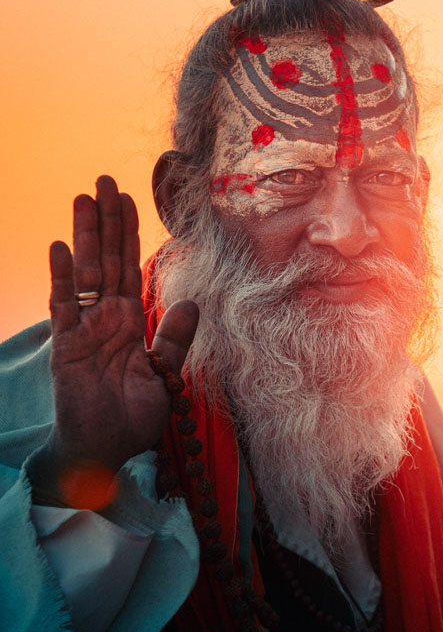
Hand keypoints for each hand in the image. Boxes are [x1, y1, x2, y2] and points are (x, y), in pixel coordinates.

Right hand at [30, 176, 197, 498]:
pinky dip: (62, 277)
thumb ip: (174, 340)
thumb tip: (191, 302)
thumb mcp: (163, 376)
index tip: (128, 199)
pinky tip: (61, 246)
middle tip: (104, 180)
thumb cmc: (132, 417)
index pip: (129, 267)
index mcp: (130, 321)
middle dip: (107, 220)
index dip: (129, 233)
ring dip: (86, 236)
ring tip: (84, 198)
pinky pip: (63, 306)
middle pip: (107, 259)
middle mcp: (106, 318)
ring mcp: (84, 328)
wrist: (105, 451)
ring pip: (86, 272)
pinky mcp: (66, 346)